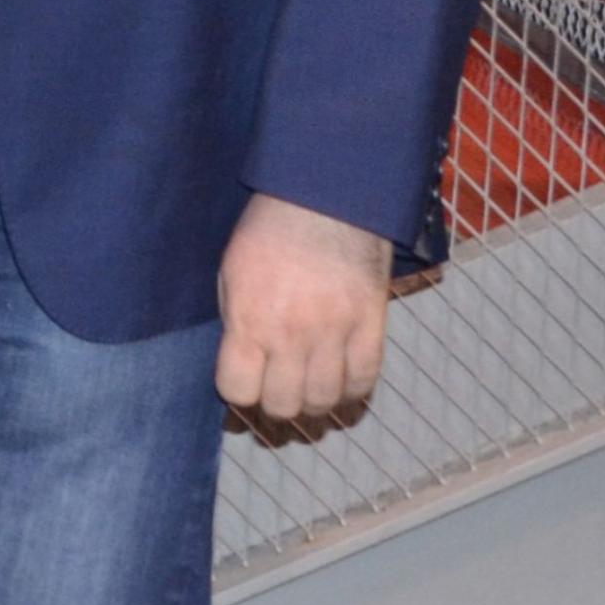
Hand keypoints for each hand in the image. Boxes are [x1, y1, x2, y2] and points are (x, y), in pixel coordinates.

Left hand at [217, 191, 393, 432]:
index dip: (236, 391)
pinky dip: (351, 392)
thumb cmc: (268, 232)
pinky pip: (364, 383)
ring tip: (305, 386)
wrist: (327, 199)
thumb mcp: (231, 274)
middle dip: (273, 402)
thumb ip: (237, 323)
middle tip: (275, 387)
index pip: (238, 390)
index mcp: (250, 318)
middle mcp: (293, 334)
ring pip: (325, 402)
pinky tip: (339, 382)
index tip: (241, 381)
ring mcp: (336, 333)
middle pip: (284, 405)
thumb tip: (242, 365)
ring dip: (312, 402)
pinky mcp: (372, 327)